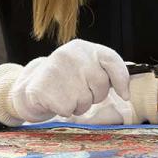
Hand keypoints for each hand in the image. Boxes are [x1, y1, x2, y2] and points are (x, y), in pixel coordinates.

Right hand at [9, 39, 131, 121]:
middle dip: (94, 95)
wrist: (31, 85)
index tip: (125, 96)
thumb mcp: (84, 68)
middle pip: (101, 85)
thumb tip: (126, 93)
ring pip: (86, 101)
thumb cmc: (66, 79)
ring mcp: (56, 70)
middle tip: (78, 91)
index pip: (111, 59)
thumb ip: (105, 72)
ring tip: (65, 95)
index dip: (121, 79)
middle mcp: (69, 54)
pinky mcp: (44, 88)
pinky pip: (69, 110)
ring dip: (79, 105)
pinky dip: (64, 110)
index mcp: (82, 47)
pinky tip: (55, 100)